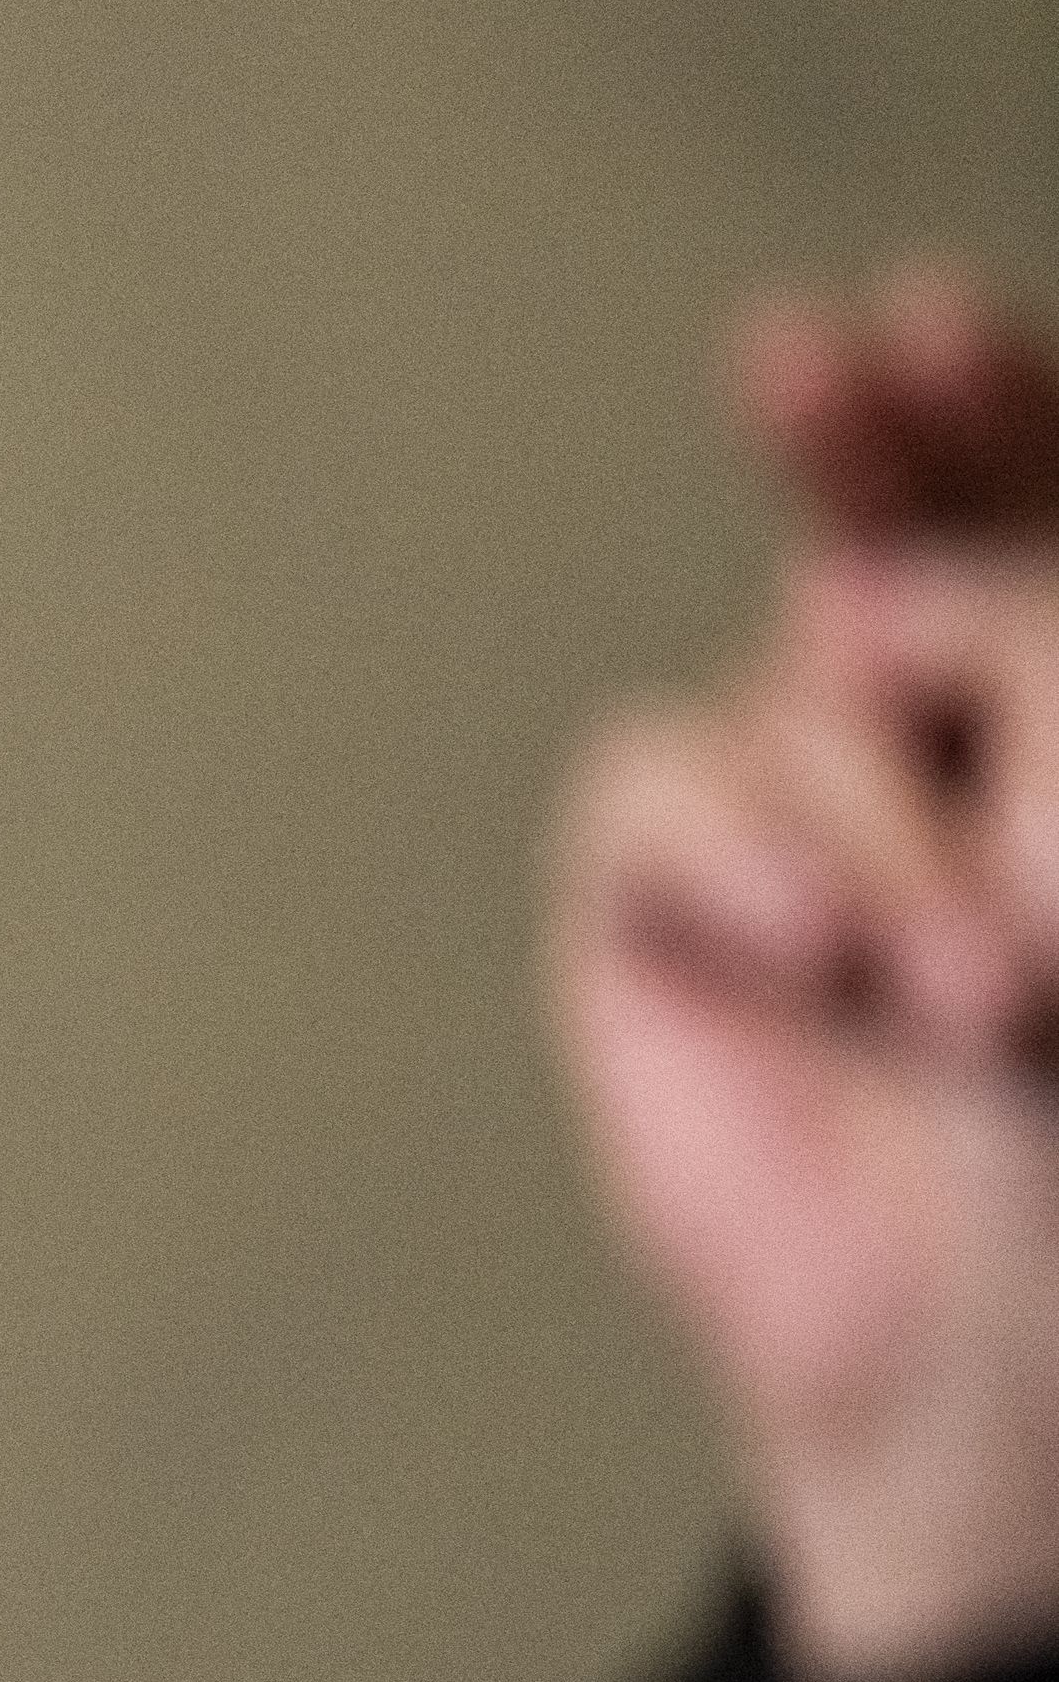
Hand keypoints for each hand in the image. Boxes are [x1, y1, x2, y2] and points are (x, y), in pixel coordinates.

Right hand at [553, 268, 1058, 1681]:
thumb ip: (1036, 660)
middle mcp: (958, 745)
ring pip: (799, 677)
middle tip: (831, 368)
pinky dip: (749, 861)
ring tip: (976, 994)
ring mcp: (811, 816)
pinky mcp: (670, 898)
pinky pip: (661, 777)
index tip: (928, 324)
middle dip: (879, 465)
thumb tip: (863, 593)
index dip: (983, 411)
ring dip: (890, 825)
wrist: (993, 1357)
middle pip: (893, 532)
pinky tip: (821, 960)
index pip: (1026, 511)